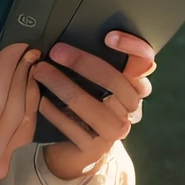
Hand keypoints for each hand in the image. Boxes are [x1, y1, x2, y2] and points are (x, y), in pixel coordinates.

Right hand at [0, 43, 40, 184]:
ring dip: (30, 94)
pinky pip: (21, 137)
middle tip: (29, 49)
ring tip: (33, 68)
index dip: (7, 71)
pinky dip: (27, 113)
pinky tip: (27, 98)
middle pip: (15, 109)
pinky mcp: (0, 169)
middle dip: (23, 76)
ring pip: (25, 124)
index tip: (14, 47)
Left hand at [34, 30, 155, 182]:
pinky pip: (73, 127)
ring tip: (40, 72)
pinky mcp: (94, 149)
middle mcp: (130, 109)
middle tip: (56, 51)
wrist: (80, 152)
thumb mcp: (94, 85)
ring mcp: (114, 131)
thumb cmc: (85, 108)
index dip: (132, 47)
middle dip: (82, 62)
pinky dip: (54, 111)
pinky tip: (40, 99)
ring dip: (62, 85)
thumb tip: (69, 32)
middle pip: (114, 80)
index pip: (145, 61)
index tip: (109, 36)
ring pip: (91, 105)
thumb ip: (95, 64)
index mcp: (134, 87)